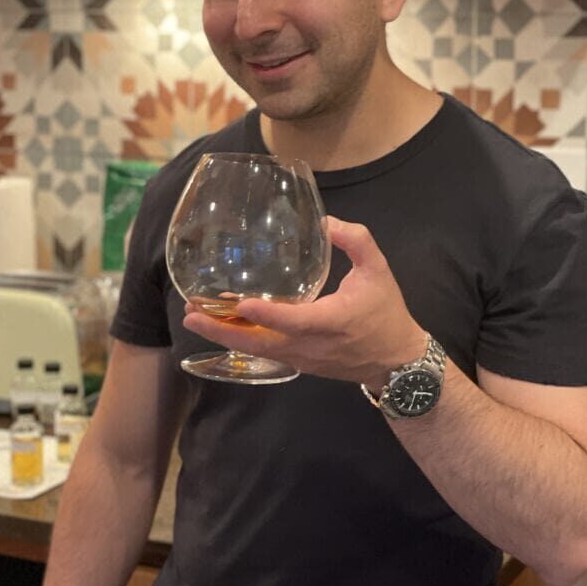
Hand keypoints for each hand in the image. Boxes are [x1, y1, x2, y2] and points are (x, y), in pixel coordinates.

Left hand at [182, 216, 429, 387]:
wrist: (396, 361)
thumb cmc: (386, 313)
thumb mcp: (378, 271)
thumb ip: (357, 241)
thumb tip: (326, 222)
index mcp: (332, 322)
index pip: (295, 320)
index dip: (267, 313)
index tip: (239, 303)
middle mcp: (310, 346)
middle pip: (259, 343)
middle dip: (222, 331)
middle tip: (190, 313)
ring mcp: (301, 359)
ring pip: (256, 350)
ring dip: (225, 335)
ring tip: (194, 315)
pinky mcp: (298, 363)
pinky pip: (264, 352)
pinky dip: (240, 339)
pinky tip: (223, 323)